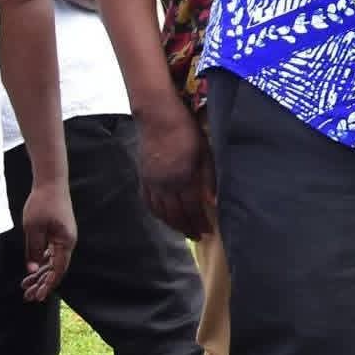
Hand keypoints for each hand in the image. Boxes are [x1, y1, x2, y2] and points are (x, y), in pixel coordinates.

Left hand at [20, 179, 75, 299]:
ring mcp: (64, 237)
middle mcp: (67, 241)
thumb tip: (32, 270)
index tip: (38, 297)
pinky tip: (33, 269)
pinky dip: (42, 262)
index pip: (58, 269)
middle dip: (42, 283)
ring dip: (40, 274)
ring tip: (26, 286)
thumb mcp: (33, 229)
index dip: (48, 284)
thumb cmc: (43, 204)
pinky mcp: (59, 233)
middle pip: (56, 268)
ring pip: (52, 261)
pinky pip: (51, 253)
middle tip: (28, 296)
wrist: (51, 183)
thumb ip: (33, 250)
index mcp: (65, 241)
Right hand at [135, 100, 215, 239]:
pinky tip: (163, 216)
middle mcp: (164, 185)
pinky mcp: (142, 177)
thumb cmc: (187, 131)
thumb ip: (208, 178)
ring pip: (159, 211)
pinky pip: (148, 202)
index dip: (199, 223)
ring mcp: (151, 182)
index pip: (191, 209)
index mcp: (182, 179)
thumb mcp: (205, 153)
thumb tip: (212, 201)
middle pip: (174, 214)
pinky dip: (156, 213)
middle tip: (197, 236)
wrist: (158, 118)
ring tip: (183, 230)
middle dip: (186, 228)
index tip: (207, 233)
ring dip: (171, 224)